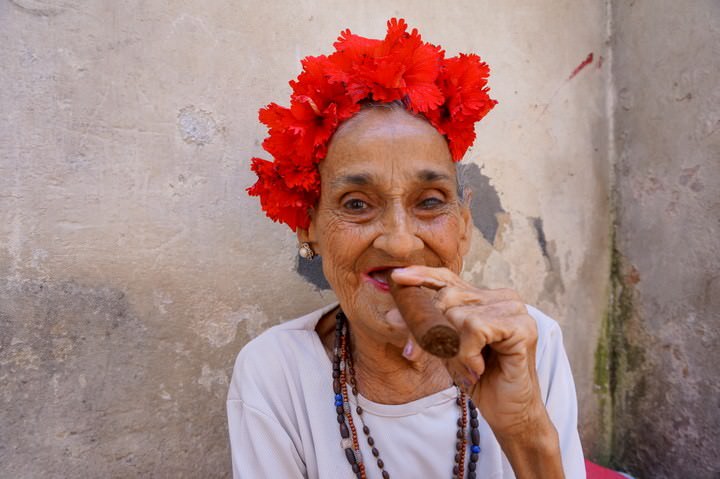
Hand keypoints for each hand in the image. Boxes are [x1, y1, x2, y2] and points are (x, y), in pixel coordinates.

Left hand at [391, 266, 563, 476]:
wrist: (508, 412)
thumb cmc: (479, 378)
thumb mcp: (444, 349)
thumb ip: (424, 329)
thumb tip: (392, 315)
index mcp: (484, 298)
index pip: (448, 278)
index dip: (422, 276)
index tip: (397, 278)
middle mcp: (502, 297)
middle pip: (447, 296)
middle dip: (430, 329)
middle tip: (434, 354)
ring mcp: (515, 310)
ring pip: (458, 315)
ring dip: (454, 349)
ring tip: (468, 366)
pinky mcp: (523, 327)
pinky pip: (475, 328)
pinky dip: (468, 352)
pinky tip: (479, 367)